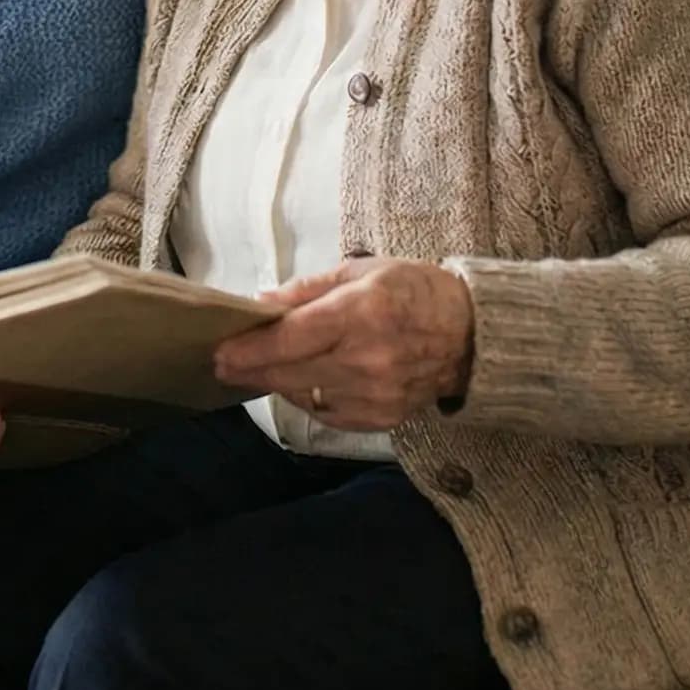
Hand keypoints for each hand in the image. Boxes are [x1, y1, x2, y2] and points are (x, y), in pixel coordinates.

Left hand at [212, 258, 474, 430]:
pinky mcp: (382, 418)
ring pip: (304, 396)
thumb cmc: (413, 291)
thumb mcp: (361, 271)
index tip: (220, 353)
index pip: (291, 339)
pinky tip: (304, 381)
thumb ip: (308, 289)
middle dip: (251, 370)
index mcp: (360, 314)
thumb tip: (261, 302)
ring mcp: (376, 395)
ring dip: (278, 383)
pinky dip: (309, 398)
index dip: (250, 350)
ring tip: (261, 369)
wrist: (470, 335)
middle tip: (223, 365)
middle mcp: (367, 359)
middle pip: (290, 373)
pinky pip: (328, 413)